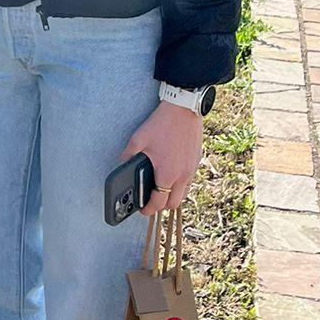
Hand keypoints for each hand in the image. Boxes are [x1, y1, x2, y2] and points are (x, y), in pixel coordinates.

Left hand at [120, 101, 202, 215]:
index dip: (148, 210)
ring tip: (161, 190)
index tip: (142, 210)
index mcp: (166, 174)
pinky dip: (180, 185)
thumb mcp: (138, 139)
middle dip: (161, 206)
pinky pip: (189, 182)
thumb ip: (127, 156)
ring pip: (183, 194)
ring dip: (172, 196)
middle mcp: (182, 176)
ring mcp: (191, 170)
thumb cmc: (161, 124)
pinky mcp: (196, 162)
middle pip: (173, 204)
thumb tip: (122, 164)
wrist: (184, 110)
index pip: (158, 203)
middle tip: (151, 202)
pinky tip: (171, 176)